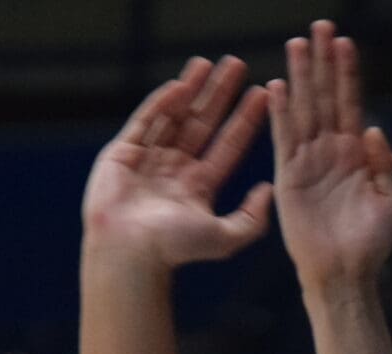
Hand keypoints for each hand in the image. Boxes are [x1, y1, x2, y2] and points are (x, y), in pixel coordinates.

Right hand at [81, 55, 273, 268]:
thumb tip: (269, 190)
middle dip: (220, 95)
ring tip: (207, 63)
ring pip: (175, 116)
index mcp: (198, 188)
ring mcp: (148, 160)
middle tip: (238, 65)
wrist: (130, 252)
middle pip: (203, 124)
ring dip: (192, 89)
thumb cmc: (175, 249)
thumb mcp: (225, 238)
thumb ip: (252, 218)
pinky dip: (161, 102)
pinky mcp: (122, 153)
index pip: (228, 145)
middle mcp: (175, 170)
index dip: (245, 120)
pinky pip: (145, 121)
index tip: (262, 94)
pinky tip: (180, 84)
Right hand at [270, 21, 391, 293]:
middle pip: (324, 96)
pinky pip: (284, 139)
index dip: (346, 72)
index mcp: (355, 154)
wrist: (345, 274)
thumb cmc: (370, 243)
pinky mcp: (289, 178)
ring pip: (303, 110)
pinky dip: (280, 113)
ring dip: (300, 78)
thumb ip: (385, 164)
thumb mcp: (390, 200)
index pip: (349, 102)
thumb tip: (372, 129)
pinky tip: (276, 87)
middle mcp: (330, 151)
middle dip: (321, 62)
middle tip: (318, 27)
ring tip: (296, 44)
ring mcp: (308, 162)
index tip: (343, 41)